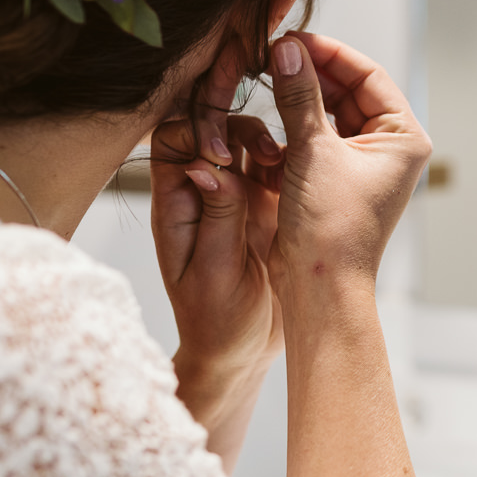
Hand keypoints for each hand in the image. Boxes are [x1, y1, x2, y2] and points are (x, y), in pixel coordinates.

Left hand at [150, 110, 288, 429]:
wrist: (242, 353)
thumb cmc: (216, 322)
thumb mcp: (215, 272)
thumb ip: (217, 217)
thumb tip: (208, 166)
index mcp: (177, 206)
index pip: (173, 141)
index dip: (197, 131)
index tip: (227, 154)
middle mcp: (204, 193)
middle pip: (211, 129)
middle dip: (237, 122)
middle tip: (268, 146)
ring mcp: (237, 197)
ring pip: (245, 141)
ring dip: (267, 140)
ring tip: (285, 160)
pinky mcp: (268, 206)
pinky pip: (276, 166)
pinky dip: (290, 160)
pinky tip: (303, 173)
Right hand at [266, 31, 431, 309]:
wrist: (319, 289)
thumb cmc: (331, 228)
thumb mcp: (312, 152)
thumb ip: (299, 96)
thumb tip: (287, 48)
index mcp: (403, 137)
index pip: (368, 75)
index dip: (329, 53)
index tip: (292, 38)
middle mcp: (388, 148)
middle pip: (347, 91)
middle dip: (310, 72)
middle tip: (272, 53)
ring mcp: (360, 163)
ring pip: (326, 113)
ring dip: (297, 98)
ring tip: (264, 75)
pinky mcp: (333, 178)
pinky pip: (313, 138)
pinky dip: (290, 125)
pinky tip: (265, 113)